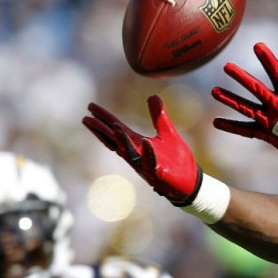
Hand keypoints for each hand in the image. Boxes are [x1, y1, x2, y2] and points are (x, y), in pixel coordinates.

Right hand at [82, 96, 200, 203]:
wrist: (190, 181)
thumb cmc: (176, 160)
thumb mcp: (167, 133)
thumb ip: (159, 116)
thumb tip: (152, 96)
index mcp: (138, 144)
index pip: (117, 129)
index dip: (105, 118)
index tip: (91, 107)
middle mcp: (138, 154)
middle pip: (116, 141)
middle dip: (102, 130)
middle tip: (87, 119)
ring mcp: (146, 165)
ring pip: (130, 154)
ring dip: (122, 141)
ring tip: (115, 127)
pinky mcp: (159, 174)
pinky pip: (152, 164)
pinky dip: (148, 154)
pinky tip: (146, 143)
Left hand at [212, 42, 277, 168]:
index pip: (277, 72)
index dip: (267, 59)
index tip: (257, 45)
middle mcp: (277, 106)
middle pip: (256, 89)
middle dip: (241, 77)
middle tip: (227, 66)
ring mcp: (269, 121)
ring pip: (245, 108)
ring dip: (229, 99)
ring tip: (214, 91)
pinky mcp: (265, 134)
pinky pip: (245, 130)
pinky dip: (231, 126)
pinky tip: (216, 121)